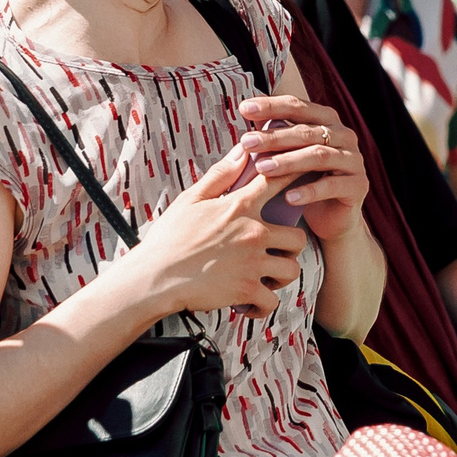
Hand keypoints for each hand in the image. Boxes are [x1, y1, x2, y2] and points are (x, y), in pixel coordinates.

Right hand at [119, 145, 308, 317]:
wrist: (154, 276)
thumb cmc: (169, 237)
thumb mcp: (191, 199)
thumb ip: (221, 175)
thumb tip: (242, 151)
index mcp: (240, 207)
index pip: (278, 182)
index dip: (294, 176)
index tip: (302, 177)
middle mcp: (253, 234)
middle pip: (298, 238)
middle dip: (291, 246)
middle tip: (277, 250)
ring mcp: (252, 264)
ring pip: (291, 270)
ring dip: (281, 275)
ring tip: (267, 276)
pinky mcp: (246, 290)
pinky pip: (272, 302)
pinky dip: (264, 306)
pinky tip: (253, 303)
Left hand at [237, 95, 369, 246]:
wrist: (332, 217)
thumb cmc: (306, 180)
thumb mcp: (289, 154)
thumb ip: (275, 134)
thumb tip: (246, 110)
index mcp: (326, 121)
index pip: (298, 107)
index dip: (271, 106)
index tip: (243, 108)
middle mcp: (344, 135)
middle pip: (306, 132)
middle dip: (274, 137)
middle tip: (247, 142)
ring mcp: (353, 160)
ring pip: (319, 156)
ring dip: (288, 162)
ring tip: (262, 169)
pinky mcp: (358, 185)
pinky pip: (332, 186)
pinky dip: (309, 191)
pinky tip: (288, 198)